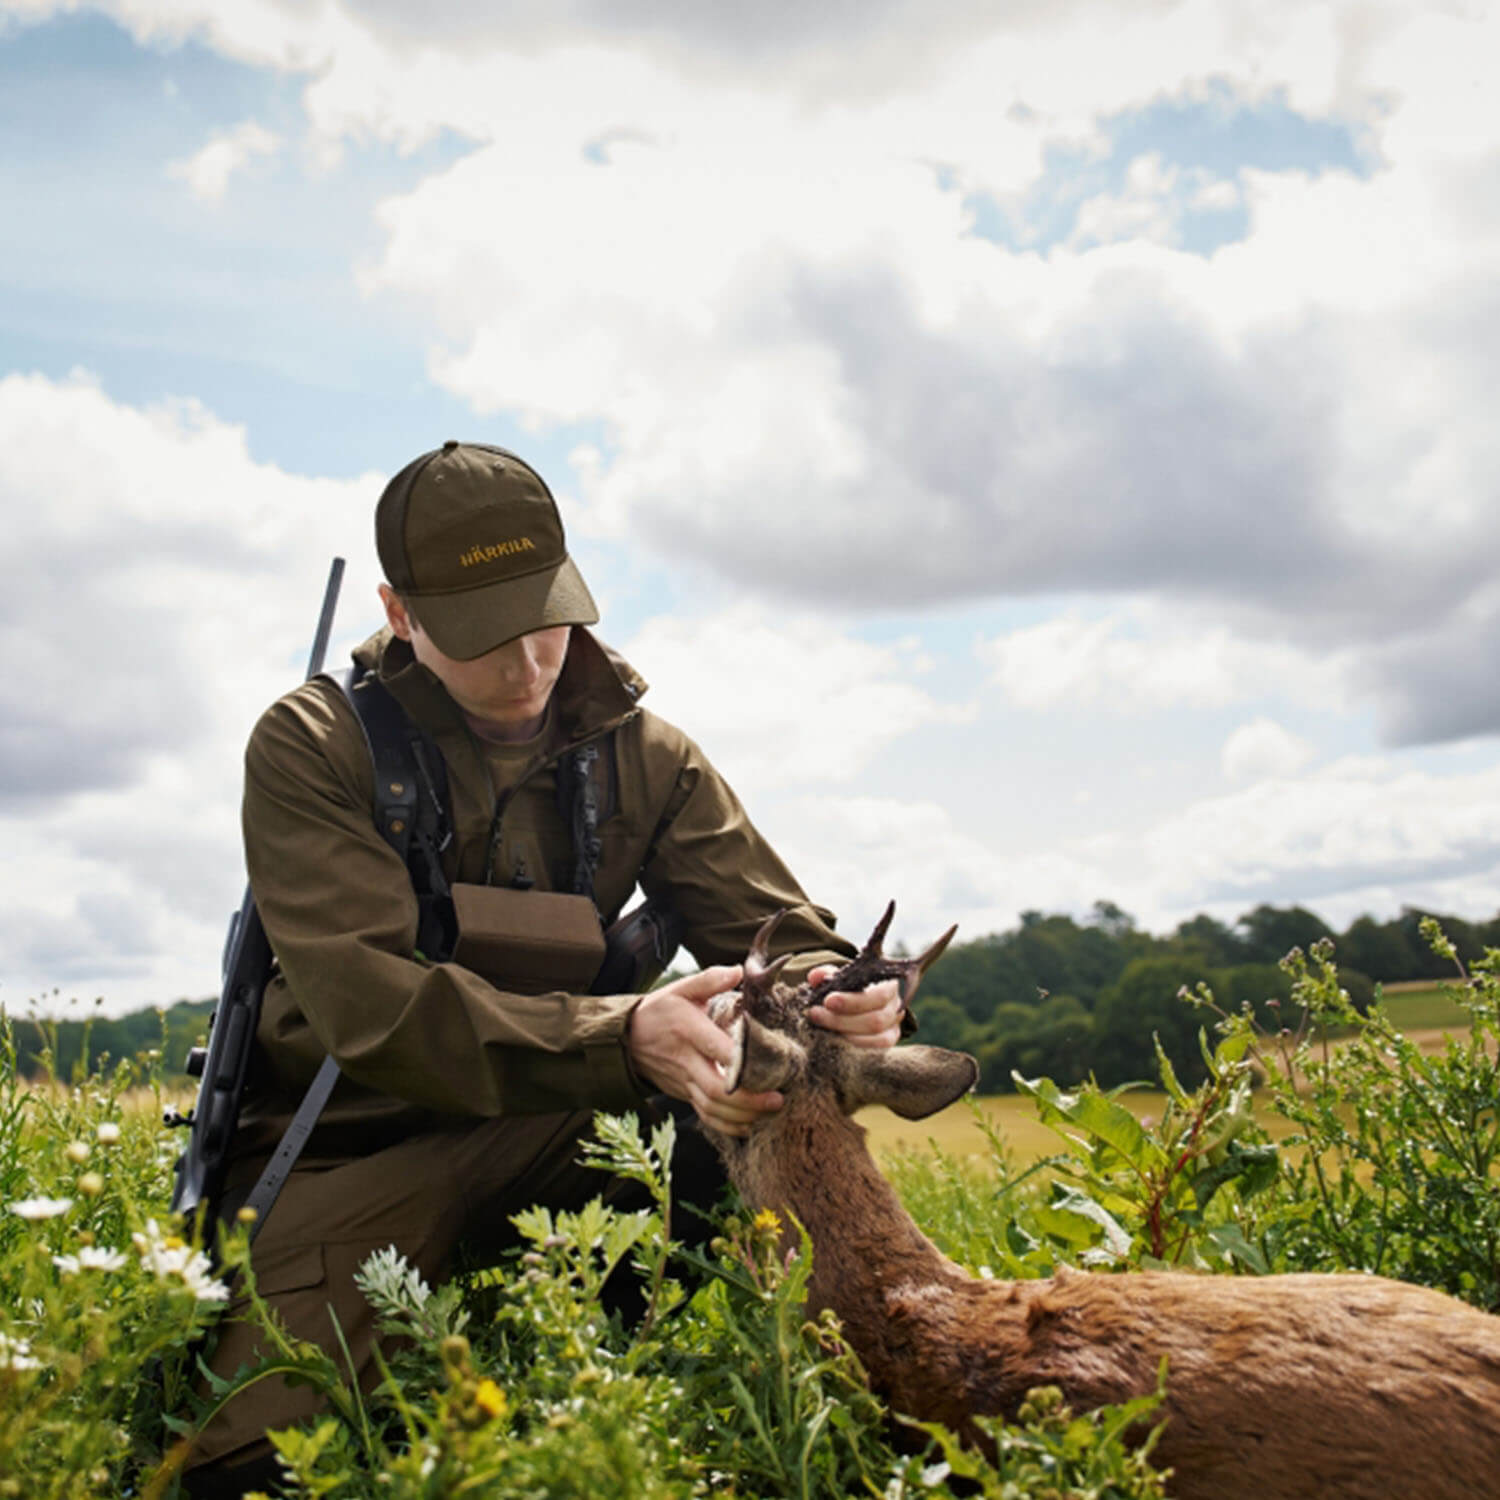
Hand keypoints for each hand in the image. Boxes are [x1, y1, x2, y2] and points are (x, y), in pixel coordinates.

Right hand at [626, 966, 783, 1136]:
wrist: (627, 1038)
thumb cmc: (660, 1010)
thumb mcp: (682, 989)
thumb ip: (710, 979)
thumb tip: (740, 971)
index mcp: (689, 1031)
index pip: (717, 1050)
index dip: (742, 1062)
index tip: (771, 1063)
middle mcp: (686, 1060)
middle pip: (717, 1090)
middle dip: (750, 1100)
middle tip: (778, 1098)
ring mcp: (683, 1081)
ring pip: (712, 1108)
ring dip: (743, 1115)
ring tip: (771, 1110)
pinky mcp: (682, 1094)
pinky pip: (705, 1115)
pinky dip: (727, 1125)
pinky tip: (749, 1124)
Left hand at [805, 967, 902, 1049]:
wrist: (859, 1002)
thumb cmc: (849, 986)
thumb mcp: (840, 977)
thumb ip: (828, 975)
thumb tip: (815, 977)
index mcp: (889, 986)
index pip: (877, 996)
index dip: (852, 1001)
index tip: (827, 1001)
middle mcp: (895, 1008)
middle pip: (875, 1020)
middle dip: (841, 1020)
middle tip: (815, 1015)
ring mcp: (894, 1028)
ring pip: (876, 1039)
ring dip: (845, 1036)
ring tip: (820, 1029)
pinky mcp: (887, 1043)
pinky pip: (875, 1051)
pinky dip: (853, 1048)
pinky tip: (833, 1042)